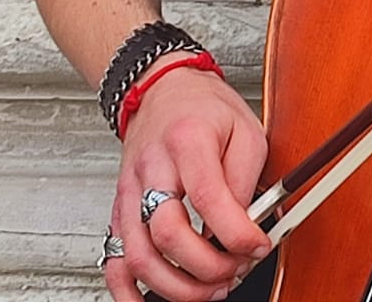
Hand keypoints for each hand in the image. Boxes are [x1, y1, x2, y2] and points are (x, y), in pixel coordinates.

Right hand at [105, 64, 269, 301]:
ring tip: (208, 290)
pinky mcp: (119, 210)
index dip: (236, 233)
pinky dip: (129, 294)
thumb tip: (246, 227)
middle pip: (167, 233)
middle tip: (233, 272)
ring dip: (175, 287)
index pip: (208, 197)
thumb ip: (245, 178)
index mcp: (188, 140)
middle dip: (205, 267)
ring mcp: (129, 192)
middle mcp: (152, 168)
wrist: (164, 89)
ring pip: (138, 256)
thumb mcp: (245, 129)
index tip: (256, 247)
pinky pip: (114, 261)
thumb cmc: (206, 109)